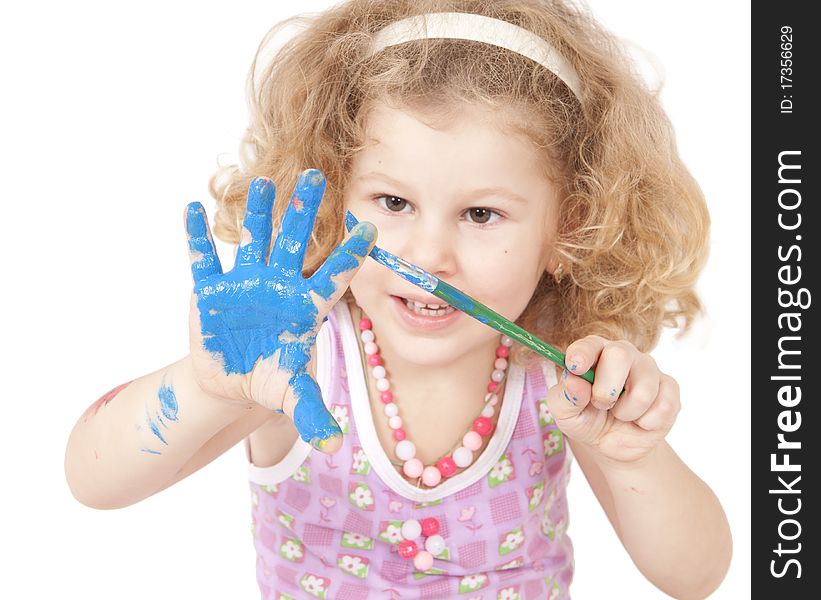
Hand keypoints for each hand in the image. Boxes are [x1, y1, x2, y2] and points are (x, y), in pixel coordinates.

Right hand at [184, 169, 375, 451]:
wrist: (230, 380)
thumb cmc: (269, 378)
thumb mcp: (291, 393)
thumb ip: (312, 410)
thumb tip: (334, 443)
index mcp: (305, 307)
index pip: (333, 276)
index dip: (349, 255)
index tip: (369, 229)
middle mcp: (278, 286)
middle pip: (295, 243)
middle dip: (304, 212)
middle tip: (317, 176)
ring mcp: (245, 284)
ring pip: (252, 240)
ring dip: (256, 213)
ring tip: (262, 181)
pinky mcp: (211, 291)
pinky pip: (203, 259)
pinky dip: (196, 237)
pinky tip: (191, 208)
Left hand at [544, 335, 680, 464]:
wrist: (613, 444)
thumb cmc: (586, 419)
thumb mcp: (566, 414)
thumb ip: (565, 397)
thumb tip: (575, 381)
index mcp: (593, 352)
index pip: (589, 344)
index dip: (582, 354)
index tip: (575, 367)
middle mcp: (622, 353)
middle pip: (620, 354)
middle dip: (606, 389)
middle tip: (601, 404)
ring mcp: (648, 368)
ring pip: (643, 390)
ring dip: (626, 413)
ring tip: (620, 414)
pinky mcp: (669, 387)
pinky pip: (664, 406)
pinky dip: (647, 423)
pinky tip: (640, 420)